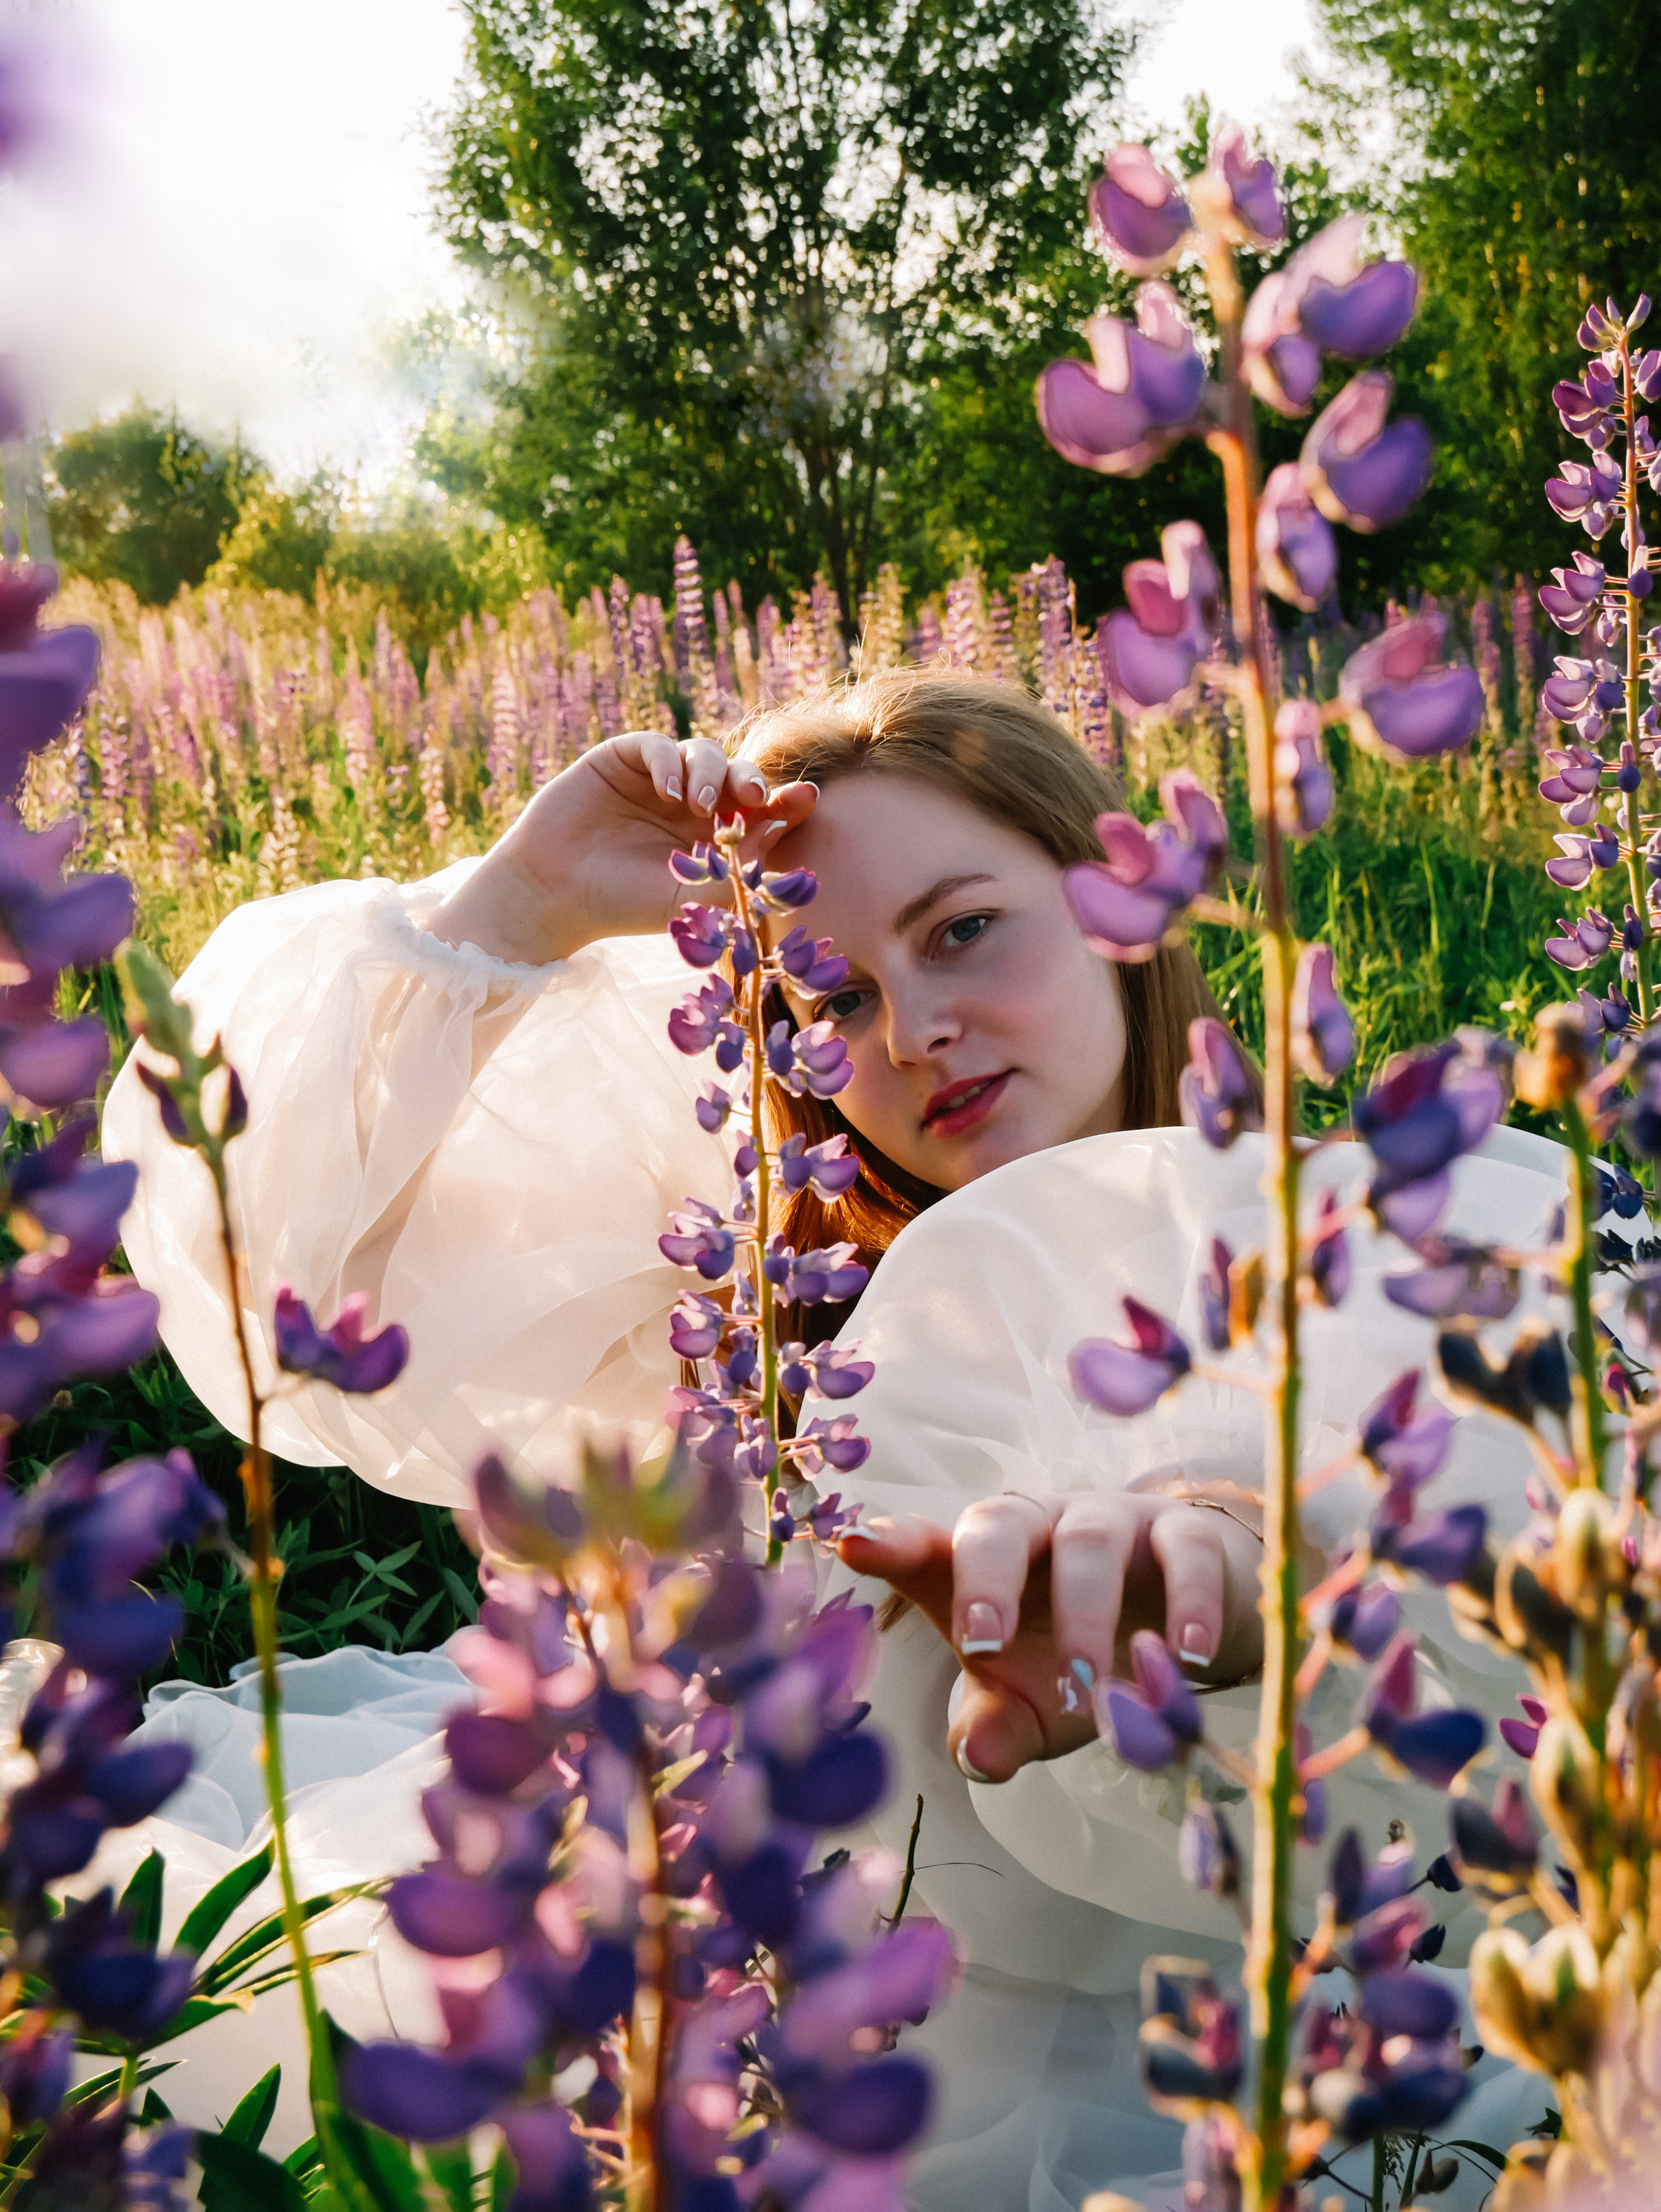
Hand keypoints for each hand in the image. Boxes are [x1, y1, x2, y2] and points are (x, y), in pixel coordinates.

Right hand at [429, 729, 818, 965]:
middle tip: (756, 798)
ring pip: (704, 753)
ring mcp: (657, 779)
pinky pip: (658, 744)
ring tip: (701, 804)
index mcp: (714, 836)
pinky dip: (670, 762)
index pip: (761, 810)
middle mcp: (690, 804)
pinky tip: (668, 791)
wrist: (556, 896)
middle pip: (738, 774)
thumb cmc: (624, 906)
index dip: (786, 800)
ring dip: (712, 772)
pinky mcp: (622, 760)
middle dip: (752, 780)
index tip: (805, 799)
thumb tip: (788, 845)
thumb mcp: (692, 900)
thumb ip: (740, 876)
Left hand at [839, 1489, 1263, 1783]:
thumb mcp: (1028, 1703)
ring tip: (1090, 1689)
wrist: (1179, 1624)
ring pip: (1088, 1542)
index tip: (851, 1546)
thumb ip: (995, 1728)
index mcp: (979, 1561)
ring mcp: (1110, 1521)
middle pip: (999, 1524)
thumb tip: (976, 1760)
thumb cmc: (1074, 1656)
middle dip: (985, 1580)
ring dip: (1085, 1615)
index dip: (888, 1542)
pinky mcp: (1183, 1533)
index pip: (925, 1543)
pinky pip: (1183, 1550)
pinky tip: (1186, 1657)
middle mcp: (1037, 1527)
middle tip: (980, 1644)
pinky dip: (1187, 1601)